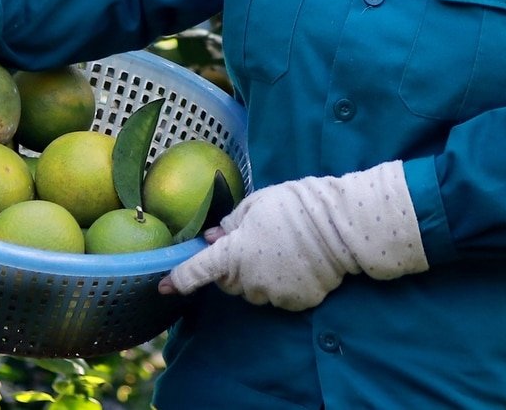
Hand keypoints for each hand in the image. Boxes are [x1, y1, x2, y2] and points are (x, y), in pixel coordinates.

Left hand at [158, 161, 426, 310]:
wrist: (342, 225)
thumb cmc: (298, 205)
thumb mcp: (259, 202)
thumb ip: (232, 223)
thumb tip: (213, 237)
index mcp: (234, 253)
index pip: (197, 271)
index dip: (177, 279)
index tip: (163, 287)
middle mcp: (249, 280)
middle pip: (229, 282)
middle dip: (233, 267)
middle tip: (254, 242)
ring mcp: (274, 294)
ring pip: (254, 290)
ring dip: (258, 276)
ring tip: (283, 250)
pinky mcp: (296, 303)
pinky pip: (280, 296)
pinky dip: (284, 284)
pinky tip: (300, 263)